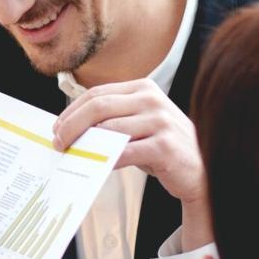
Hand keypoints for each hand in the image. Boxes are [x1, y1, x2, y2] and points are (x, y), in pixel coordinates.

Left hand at [52, 78, 210, 247]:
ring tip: (73, 155)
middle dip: (71, 125)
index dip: (72, 111)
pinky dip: (105, 160)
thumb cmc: (164, 146)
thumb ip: (113, 119)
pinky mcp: (165, 146)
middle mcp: (152, 100)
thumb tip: (71, 129)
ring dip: (85, 144)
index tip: (57, 128)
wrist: (201, 169)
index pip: (97, 94)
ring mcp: (160, 122)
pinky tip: (96, 166)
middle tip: (58, 142)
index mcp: (143, 88)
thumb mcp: (139, 124)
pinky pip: (125, 153)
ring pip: (109, 130)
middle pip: (98, 107)